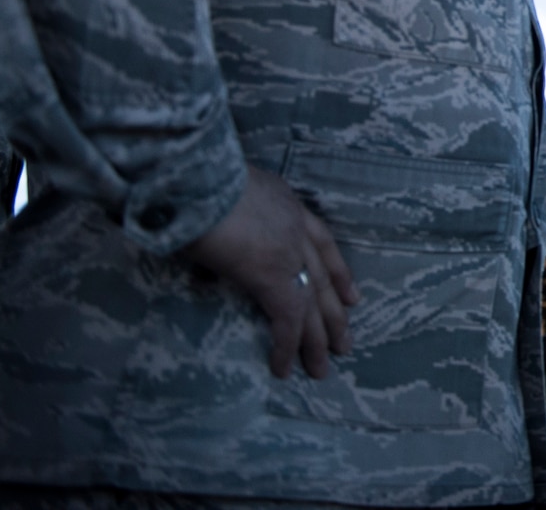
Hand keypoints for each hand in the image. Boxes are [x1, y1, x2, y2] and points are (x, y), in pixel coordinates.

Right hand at [182, 166, 358, 378]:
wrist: (196, 175)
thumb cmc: (194, 179)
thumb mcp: (223, 192)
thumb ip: (227, 216)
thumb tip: (206, 232)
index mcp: (286, 203)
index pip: (321, 241)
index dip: (338, 271)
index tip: (352, 295)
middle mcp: (295, 227)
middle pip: (322, 278)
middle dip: (334, 313)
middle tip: (346, 342)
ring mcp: (288, 252)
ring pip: (311, 304)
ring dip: (318, 340)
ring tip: (322, 369)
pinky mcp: (273, 276)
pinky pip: (286, 320)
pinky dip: (285, 347)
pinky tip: (282, 370)